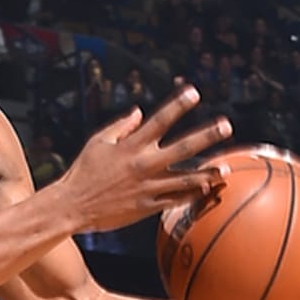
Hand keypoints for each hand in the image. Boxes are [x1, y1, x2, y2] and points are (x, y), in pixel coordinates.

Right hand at [60, 83, 231, 232]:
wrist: (72, 206)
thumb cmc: (83, 171)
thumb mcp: (97, 143)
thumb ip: (121, 126)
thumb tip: (140, 111)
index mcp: (131, 146)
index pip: (159, 120)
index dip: (178, 105)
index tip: (195, 92)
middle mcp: (143, 165)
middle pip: (182, 148)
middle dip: (206, 136)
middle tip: (226, 126)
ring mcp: (147, 187)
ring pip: (186, 179)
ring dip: (208, 173)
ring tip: (226, 168)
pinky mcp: (147, 207)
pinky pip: (175, 201)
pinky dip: (192, 196)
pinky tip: (206, 190)